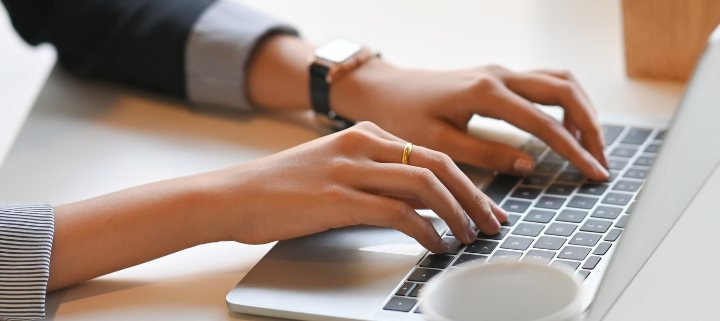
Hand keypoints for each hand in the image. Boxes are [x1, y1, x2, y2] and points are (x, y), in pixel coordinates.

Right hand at [49, 122, 505, 289]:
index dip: (465, 181)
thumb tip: (418, 202)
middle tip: (492, 222)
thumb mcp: (333, 170)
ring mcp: (351, 169)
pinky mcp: (339, 198)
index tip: (484, 205)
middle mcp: (362, 144)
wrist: (232, 196)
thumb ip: (374, 177)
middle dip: (473, 196)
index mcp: (364, 134)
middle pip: (438, 163)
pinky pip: (398, 211)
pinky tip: (434, 245)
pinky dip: (425, 229)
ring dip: (456, 212)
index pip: (430, 152)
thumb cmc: (280, 189)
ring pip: (425, 183)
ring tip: (469, 237)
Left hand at [331, 61, 609, 179]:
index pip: (544, 123)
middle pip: (564, 91)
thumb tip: (529, 165)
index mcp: (485, 93)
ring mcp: (500, 71)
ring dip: (581, 110)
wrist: (385, 90)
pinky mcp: (498, 75)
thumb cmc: (403, 116)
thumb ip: (486, 154)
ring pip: (559, 81)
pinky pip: (544, 81)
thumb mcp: (439, 143)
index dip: (574, 150)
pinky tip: (563, 127)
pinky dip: (563, 102)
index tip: (593, 172)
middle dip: (590, 126)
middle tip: (600, 161)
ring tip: (589, 146)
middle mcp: (499, 75)